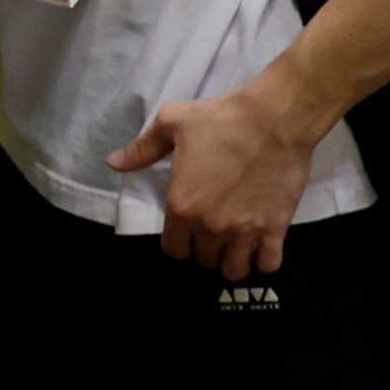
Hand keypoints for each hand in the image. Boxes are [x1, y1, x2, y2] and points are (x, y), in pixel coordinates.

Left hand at [117, 74, 328, 279]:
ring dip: (232, 261)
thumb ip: (141, 150)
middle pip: (203, 259)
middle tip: (210, 234)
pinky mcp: (276, 228)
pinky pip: (269, 264)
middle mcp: (211, 226)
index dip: (177, 242)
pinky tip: (261, 247)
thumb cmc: (220, 120)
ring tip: (234, 246)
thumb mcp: (170, 124)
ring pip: (234, 270)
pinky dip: (264, 261)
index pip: (173, 249)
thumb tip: (113, 163)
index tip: (184, 231)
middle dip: (204, 250)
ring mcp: (245, 231)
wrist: (274, 121)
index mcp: (182, 206)